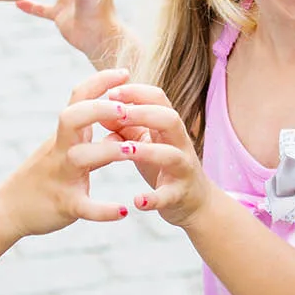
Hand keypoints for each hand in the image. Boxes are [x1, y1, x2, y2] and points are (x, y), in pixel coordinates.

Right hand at [0, 68, 134, 237]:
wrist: (7, 210)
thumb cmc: (41, 175)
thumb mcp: (63, 147)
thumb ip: (86, 131)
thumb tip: (116, 115)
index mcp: (64, 135)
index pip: (79, 98)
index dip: (100, 81)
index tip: (125, 71)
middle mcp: (61, 150)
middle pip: (73, 117)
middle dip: (99, 108)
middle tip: (126, 109)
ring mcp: (61, 177)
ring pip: (81, 157)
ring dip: (108, 151)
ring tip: (133, 151)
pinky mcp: (64, 204)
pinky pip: (84, 206)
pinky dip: (103, 210)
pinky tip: (123, 211)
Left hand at [104, 84, 212, 226]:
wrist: (194, 202)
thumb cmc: (162, 166)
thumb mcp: (144, 143)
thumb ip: (124, 129)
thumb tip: (101, 113)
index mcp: (169, 127)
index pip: (158, 99)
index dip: (136, 92)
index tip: (111, 92)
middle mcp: (180, 143)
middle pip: (169, 119)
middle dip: (143, 114)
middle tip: (117, 114)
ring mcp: (182, 169)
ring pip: (172, 155)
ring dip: (148, 151)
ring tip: (126, 150)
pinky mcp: (180, 195)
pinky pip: (168, 196)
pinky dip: (153, 199)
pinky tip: (136, 202)